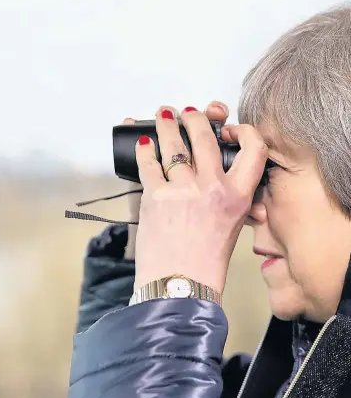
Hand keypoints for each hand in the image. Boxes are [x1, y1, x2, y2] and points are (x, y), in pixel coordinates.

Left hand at [134, 104, 267, 293]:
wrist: (180, 285)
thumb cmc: (206, 263)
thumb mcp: (232, 227)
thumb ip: (230, 199)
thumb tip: (225, 180)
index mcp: (238, 197)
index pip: (253, 149)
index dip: (244, 130)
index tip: (230, 127)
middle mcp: (212, 188)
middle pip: (204, 137)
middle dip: (194, 118)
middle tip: (187, 112)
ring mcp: (183, 190)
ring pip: (173, 144)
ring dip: (166, 126)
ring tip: (163, 116)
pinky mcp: (155, 197)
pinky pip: (148, 163)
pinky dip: (144, 150)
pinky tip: (143, 144)